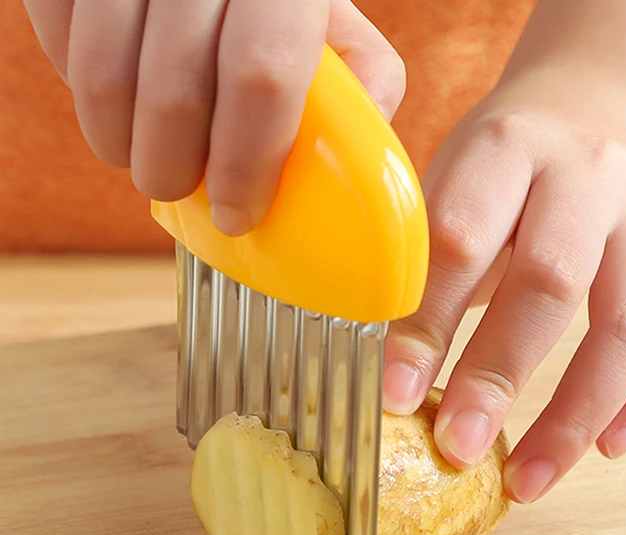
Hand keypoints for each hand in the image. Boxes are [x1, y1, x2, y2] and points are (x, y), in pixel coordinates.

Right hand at [23, 0, 404, 234]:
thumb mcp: (335, 25)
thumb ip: (362, 75)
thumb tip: (363, 142)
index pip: (260, 78)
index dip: (245, 164)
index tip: (238, 215)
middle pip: (174, 93)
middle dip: (173, 171)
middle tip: (182, 189)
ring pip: (102, 76)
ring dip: (120, 143)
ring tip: (143, 153)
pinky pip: (59, 44)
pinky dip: (83, 91)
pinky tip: (116, 97)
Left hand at [383, 60, 625, 503]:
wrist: (589, 101)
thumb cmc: (502, 154)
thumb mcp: (455, 176)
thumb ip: (426, 253)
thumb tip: (385, 352)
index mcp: (502, 150)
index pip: (458, 241)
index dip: (426, 322)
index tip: (397, 394)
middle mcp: (579, 176)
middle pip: (547, 282)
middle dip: (499, 374)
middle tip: (458, 448)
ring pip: (625, 323)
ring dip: (573, 412)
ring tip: (528, 480)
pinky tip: (601, 447)